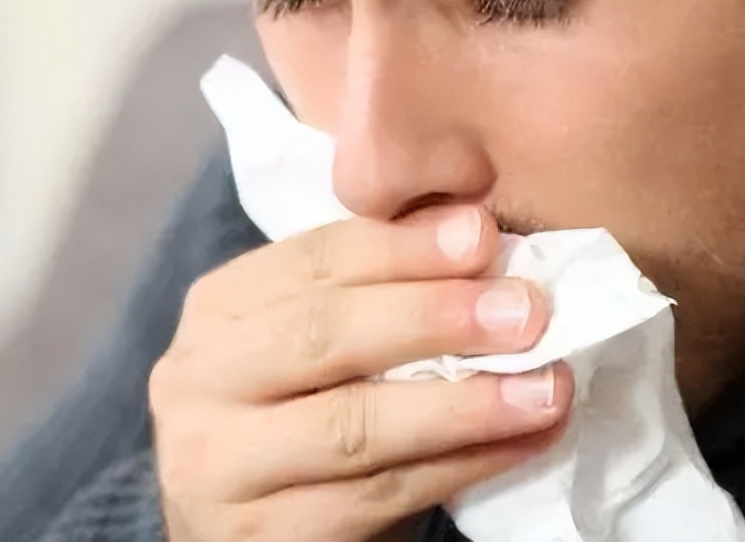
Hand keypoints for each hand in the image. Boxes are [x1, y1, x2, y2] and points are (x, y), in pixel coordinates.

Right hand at [150, 207, 572, 540]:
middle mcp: (198, 379)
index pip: (313, 260)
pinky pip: (373, 497)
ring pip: (352, 426)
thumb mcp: (325, 338)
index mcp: (220, 308)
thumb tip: (480, 233)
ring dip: (464, 405)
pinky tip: (520, 444)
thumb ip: (383, 285)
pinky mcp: (257, 539)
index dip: (402, 246)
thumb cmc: (305, 406)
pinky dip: (458, 466)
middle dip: (434, 317)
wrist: (258, 514)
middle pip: (323, 335)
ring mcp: (215, 465)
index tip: (484, 235)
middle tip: (527, 311)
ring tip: (546, 388)